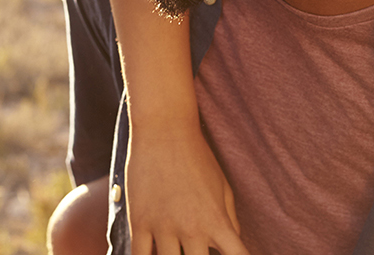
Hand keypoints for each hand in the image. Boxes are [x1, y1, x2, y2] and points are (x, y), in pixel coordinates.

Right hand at [126, 125, 248, 254]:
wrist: (166, 130)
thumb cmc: (198, 157)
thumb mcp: (223, 187)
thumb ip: (230, 219)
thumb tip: (233, 240)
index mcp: (217, 221)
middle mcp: (192, 229)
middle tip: (197, 252)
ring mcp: (164, 227)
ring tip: (176, 252)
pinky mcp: (139, 222)